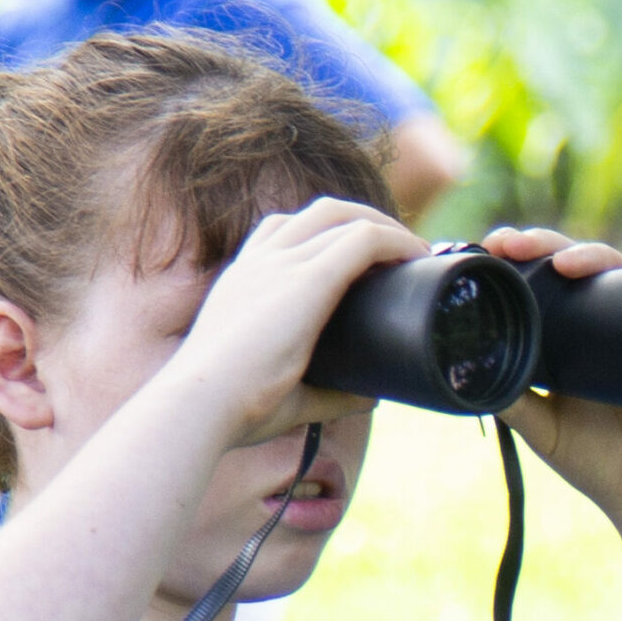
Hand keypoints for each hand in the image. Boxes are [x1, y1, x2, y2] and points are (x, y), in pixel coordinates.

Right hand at [170, 197, 424, 445]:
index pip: (285, 231)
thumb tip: (370, 397)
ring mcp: (283, 264)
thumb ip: (329, 394)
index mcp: (244, 279)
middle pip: (321, 213)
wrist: (201, 403)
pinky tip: (419, 256)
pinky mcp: (309, 280)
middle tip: (402, 253)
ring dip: (385, 226)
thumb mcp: (287, 393)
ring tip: (416, 252)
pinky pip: (364, 240)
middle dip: (365, 220)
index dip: (329, 235)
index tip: (365, 260)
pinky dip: (396, 241)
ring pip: (344, 217)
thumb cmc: (233, 407)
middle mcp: (262, 261)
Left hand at [482, 228, 621, 523]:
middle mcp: (606, 324)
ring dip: (593, 255)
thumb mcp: (545, 433)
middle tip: (515, 244)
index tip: (492, 246)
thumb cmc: (601, 467)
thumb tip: (469, 369)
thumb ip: (513, 402)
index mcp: (570, 339)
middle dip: (545, 247)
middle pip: (577, 268)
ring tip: (567, 261)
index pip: (544, 283)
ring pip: (618, 273)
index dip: (521, 260)